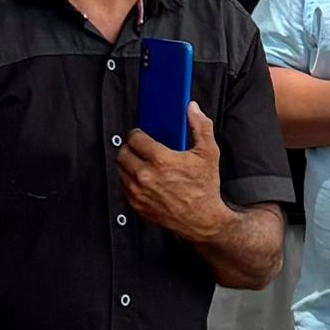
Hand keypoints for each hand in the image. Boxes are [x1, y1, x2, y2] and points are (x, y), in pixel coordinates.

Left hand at [116, 102, 233, 240]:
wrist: (202, 220)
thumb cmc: (205, 188)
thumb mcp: (208, 153)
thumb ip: (200, 127)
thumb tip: (192, 109)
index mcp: (161, 160)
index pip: (135, 138)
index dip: (137, 134)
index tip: (141, 134)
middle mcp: (146, 176)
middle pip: (123, 153)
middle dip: (130, 147)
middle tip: (139, 147)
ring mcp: (139, 192)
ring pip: (120, 170)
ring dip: (128, 163)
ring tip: (140, 161)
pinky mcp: (136, 205)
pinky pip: (124, 186)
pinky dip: (129, 180)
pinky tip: (141, 177)